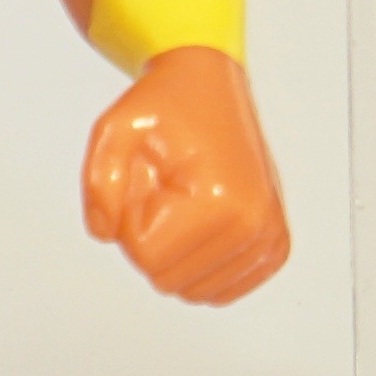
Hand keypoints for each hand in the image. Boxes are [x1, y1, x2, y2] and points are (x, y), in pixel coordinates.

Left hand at [82, 45, 290, 303]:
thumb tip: (106, 233)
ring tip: (185, 202)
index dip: (130, 220)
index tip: (146, 181)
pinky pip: (226, 290)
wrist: (213, 84)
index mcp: (217, 197)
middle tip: (164, 189)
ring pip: (196, 291)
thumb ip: (100, 185)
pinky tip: (201, 227)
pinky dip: (203, 267)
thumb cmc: (168, 104)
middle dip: (152, 238)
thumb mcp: (115, 129)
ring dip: (178, 251)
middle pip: (169, 280)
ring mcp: (268, 233)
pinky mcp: (275, 241)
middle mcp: (252, 221)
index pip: (146, 257)